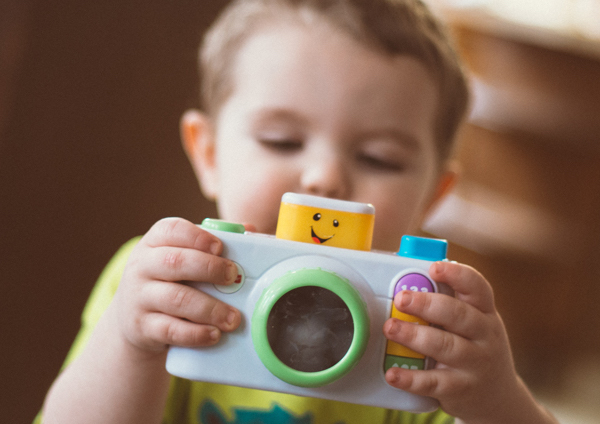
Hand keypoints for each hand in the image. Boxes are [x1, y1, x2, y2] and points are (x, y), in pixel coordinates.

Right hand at [112, 217, 241, 356]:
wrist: (134, 318)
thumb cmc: (171, 279)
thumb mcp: (183, 257)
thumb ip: (213, 244)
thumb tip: (250, 230)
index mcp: (154, 242)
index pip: (171, 230)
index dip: (197, 237)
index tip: (220, 247)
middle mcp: (142, 266)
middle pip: (175, 262)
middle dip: (209, 269)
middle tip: (232, 278)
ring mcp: (139, 297)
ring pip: (176, 299)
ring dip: (209, 308)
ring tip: (233, 317)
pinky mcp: (141, 326)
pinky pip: (170, 329)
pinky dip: (195, 333)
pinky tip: (214, 334)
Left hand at [382, 261, 536, 422]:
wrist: (498, 398)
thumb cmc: (475, 347)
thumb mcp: (474, 322)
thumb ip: (447, 302)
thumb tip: (407, 279)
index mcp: (485, 312)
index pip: (477, 287)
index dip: (457, 275)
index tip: (435, 268)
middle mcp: (484, 336)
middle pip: (458, 315)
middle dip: (427, 304)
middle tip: (401, 298)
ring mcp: (474, 364)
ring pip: (444, 346)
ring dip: (414, 335)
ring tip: (390, 328)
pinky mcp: (459, 389)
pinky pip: (433, 382)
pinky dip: (411, 378)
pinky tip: (393, 373)